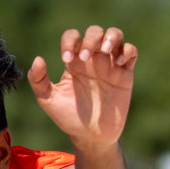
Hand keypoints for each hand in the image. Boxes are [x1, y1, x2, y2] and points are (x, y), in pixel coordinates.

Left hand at [28, 25, 137, 150]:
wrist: (91, 137)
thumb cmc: (69, 118)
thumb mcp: (48, 101)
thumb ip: (39, 81)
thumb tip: (38, 59)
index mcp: (74, 62)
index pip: (72, 36)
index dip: (70, 41)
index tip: (67, 59)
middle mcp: (92, 60)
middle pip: (94, 32)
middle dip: (90, 39)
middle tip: (85, 57)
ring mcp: (110, 65)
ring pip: (115, 35)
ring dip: (110, 37)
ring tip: (104, 50)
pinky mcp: (125, 74)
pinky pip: (131, 51)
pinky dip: (127, 50)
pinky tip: (119, 62)